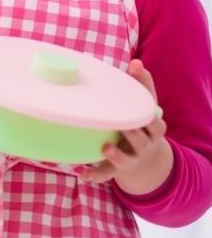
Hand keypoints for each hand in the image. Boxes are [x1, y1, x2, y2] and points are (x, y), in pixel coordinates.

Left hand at [79, 59, 172, 192]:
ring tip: (105, 147)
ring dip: (116, 154)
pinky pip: (106, 175)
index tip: (141, 107)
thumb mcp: (144, 106)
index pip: (153, 120)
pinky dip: (96, 175)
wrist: (146, 158)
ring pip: (126, 160)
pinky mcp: (116, 169)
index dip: (147, 114)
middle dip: (133, 134)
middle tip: (122, 126)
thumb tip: (136, 61)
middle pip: (142, 140)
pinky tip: (83, 174)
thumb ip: (142, 84)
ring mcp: (131, 159)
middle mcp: (144, 145)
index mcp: (152, 128)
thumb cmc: (140, 123)